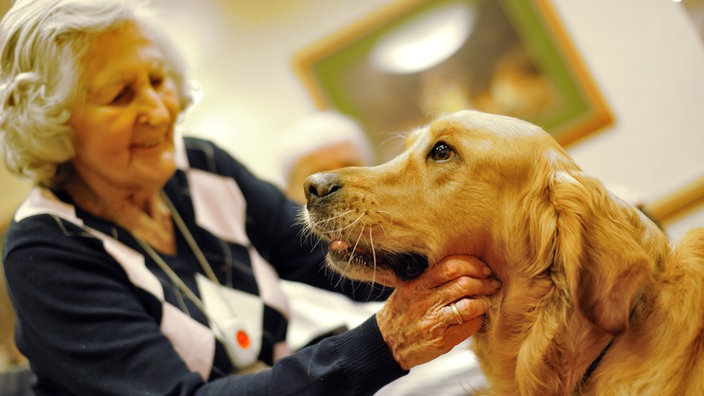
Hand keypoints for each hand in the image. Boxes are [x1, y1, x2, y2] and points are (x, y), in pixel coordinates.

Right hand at [376, 255, 499, 369]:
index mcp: (418, 284)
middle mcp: (425, 301)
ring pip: (470, 305)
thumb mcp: (409, 288)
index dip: (472, 264)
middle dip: (484, 282)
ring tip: (487, 301)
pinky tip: (477, 317)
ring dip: (484, 301)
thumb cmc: (401, 312)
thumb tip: (464, 265)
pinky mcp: (442, 340)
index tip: (483, 268)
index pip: (450, 266)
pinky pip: (469, 326)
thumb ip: (431, 276)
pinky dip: (478, 319)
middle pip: (464, 284)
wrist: (386, 343)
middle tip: (492, 284)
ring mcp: (434, 321)